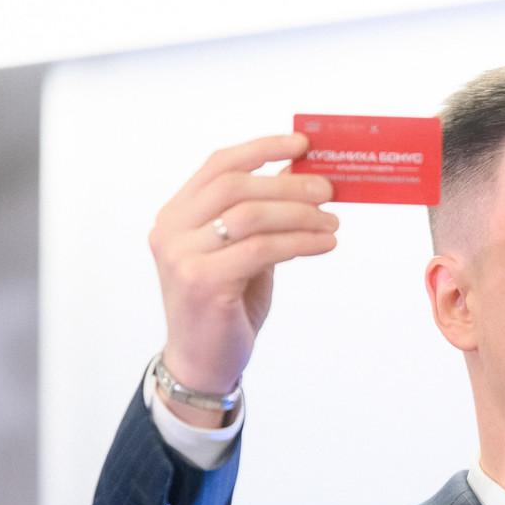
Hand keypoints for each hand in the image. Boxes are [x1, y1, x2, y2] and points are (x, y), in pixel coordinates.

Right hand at [148, 133, 339, 422]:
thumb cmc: (228, 305)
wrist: (206, 360)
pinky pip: (261, 250)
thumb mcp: (244, 253)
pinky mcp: (202, 282)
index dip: (261, 148)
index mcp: (176, 215)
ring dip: (300, 214)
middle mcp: (170, 230)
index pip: (218, 165)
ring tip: (333, 223)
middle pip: (235, 186)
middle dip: (288, 184)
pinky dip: (300, 243)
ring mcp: (181, 256)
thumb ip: (262, 218)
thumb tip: (301, 178)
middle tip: (329, 190)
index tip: (302, 143)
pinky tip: (325, 245)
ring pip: (249, 216)